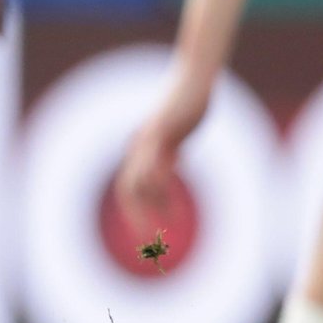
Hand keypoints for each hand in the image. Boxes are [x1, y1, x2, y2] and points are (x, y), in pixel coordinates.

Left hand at [116, 72, 212, 234]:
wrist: (194, 80)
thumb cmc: (187, 105)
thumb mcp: (178, 133)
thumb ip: (171, 149)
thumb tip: (172, 160)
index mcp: (143, 150)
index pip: (130, 187)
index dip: (135, 210)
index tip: (149, 231)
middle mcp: (141, 147)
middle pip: (128, 188)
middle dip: (136, 216)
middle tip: (149, 242)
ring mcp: (151, 138)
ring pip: (138, 178)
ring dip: (147, 207)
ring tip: (161, 229)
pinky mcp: (164, 129)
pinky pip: (155, 158)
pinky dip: (157, 180)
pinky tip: (164, 196)